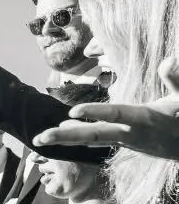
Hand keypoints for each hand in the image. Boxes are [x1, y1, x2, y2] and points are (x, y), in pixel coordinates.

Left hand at [34, 57, 178, 159]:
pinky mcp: (120, 143)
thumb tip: (169, 60)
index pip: (116, 115)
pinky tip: (59, 131)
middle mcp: (129, 133)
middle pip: (94, 135)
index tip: (72, 112)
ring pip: (90, 140)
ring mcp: (123, 141)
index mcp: (144, 119)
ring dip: (65, 139)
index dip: (95, 113)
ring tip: (39, 139)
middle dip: (66, 137)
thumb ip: (176, 79)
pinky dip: (77, 137)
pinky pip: (95, 140)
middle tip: (40, 138)